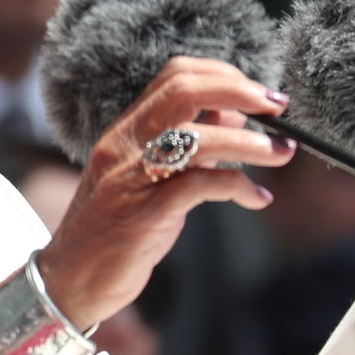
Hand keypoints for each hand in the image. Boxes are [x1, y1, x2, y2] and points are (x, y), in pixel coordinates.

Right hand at [38, 56, 295, 332]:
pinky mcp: (142, 216)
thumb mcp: (149, 177)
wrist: (71, 280)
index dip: (224, 75)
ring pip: (197, 139)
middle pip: (184, 92)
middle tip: (278, 107)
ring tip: (283, 154)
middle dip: (241, 92)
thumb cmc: (115, 229)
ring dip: (251, 144)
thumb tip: (234, 114)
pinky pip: (200, 187)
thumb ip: (186, 144)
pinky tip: (256, 199)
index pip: (174, 76)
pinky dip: (238, 187)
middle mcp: (124, 146)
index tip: (260, 93)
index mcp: (126, 130)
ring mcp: (130, 179)